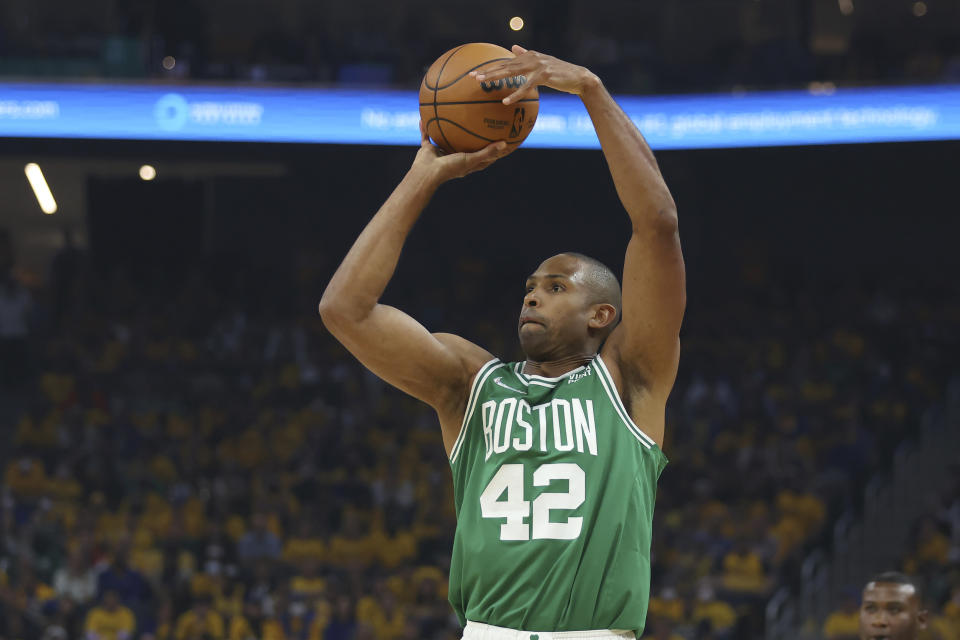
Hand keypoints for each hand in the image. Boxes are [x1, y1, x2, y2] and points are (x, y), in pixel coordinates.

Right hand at [412, 119, 507, 183]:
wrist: (428, 172)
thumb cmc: (451, 168)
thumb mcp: (472, 159)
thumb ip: (487, 152)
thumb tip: (505, 144)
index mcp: (466, 165)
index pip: (483, 158)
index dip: (493, 152)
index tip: (503, 143)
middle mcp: (454, 159)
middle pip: (466, 147)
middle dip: (473, 139)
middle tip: (483, 125)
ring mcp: (441, 154)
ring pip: (446, 140)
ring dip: (448, 131)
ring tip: (454, 117)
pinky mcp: (428, 150)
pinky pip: (427, 136)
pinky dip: (425, 128)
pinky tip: (424, 116)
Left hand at [470, 45, 599, 104]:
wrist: (579, 77)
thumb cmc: (560, 73)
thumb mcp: (542, 63)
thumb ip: (526, 57)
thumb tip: (513, 48)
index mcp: (529, 56)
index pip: (505, 62)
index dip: (490, 67)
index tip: (475, 72)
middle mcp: (531, 57)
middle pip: (504, 65)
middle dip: (487, 71)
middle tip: (471, 76)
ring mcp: (537, 65)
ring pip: (511, 72)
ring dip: (495, 77)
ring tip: (482, 84)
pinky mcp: (544, 75)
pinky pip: (526, 86)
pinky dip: (516, 94)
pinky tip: (506, 101)